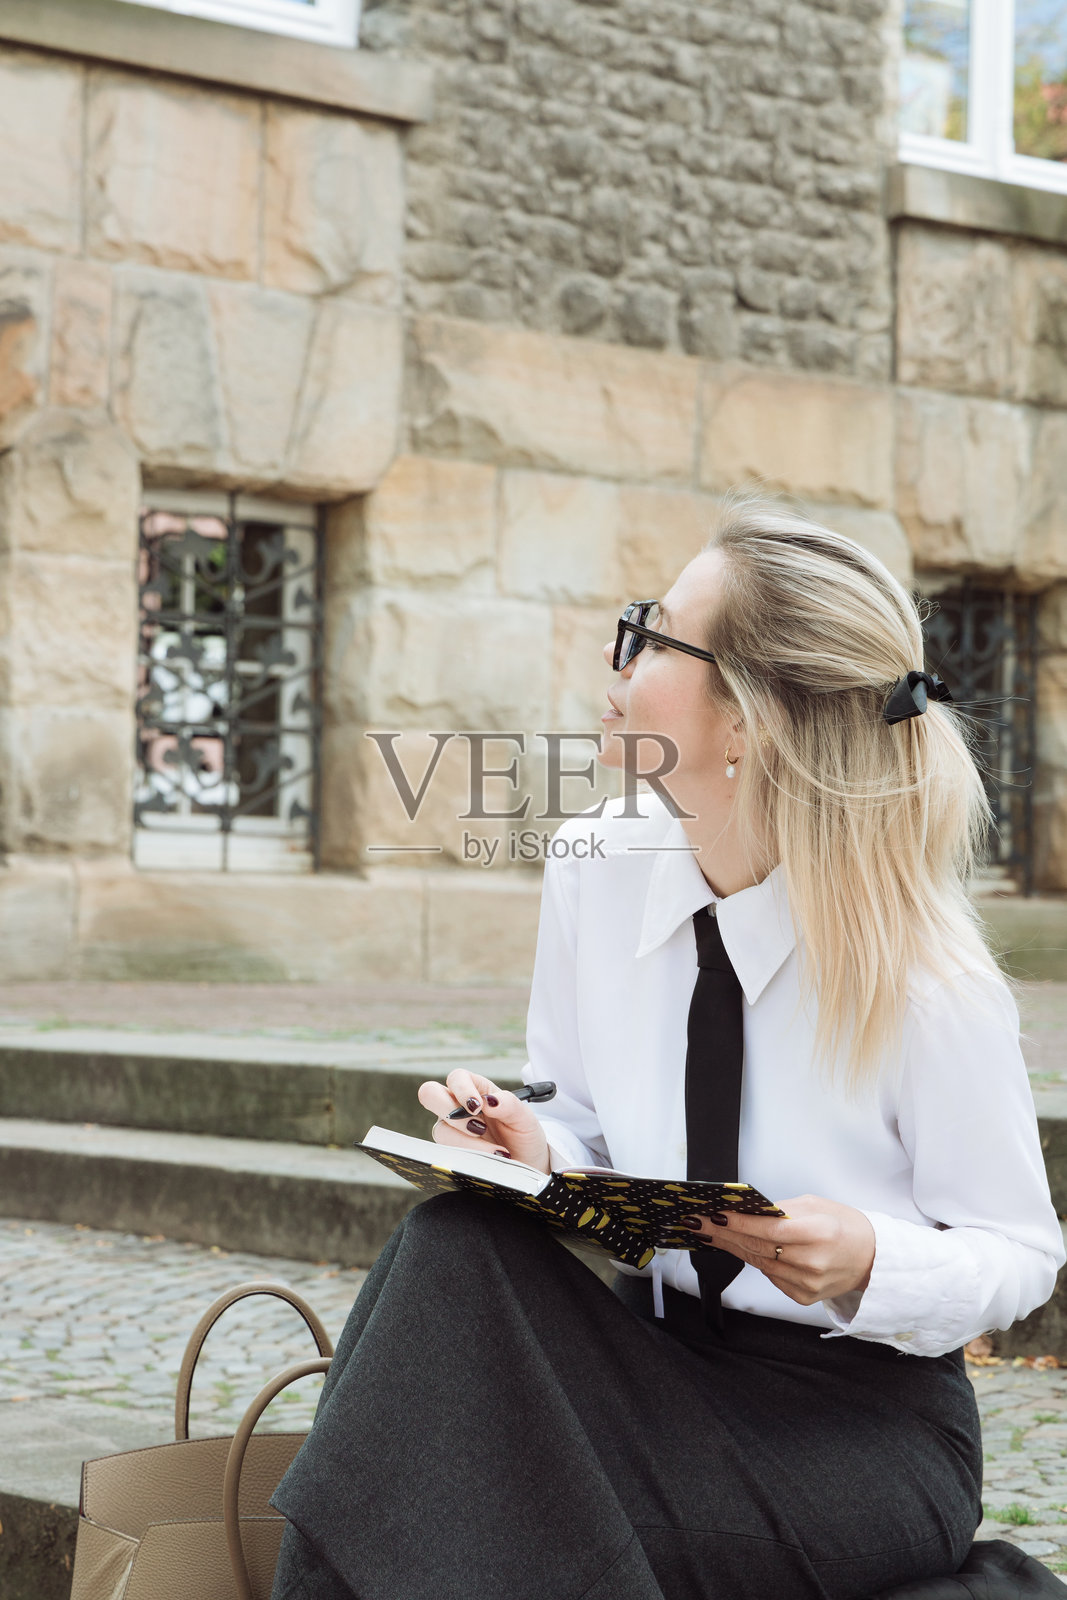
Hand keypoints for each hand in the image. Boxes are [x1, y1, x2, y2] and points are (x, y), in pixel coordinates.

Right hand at [417, 1069, 550, 1173]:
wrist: (526, 1164)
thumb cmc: (523, 1135)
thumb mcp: (524, 1117)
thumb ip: (509, 1104)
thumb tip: (489, 1101)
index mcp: (476, 1089)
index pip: (457, 1078)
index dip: (462, 1089)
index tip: (478, 1107)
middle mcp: (457, 1106)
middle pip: (430, 1094)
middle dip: (449, 1110)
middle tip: (477, 1127)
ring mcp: (452, 1130)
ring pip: (440, 1130)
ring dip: (468, 1142)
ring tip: (496, 1152)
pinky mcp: (451, 1152)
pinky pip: (446, 1153)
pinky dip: (469, 1158)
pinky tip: (488, 1161)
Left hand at [682, 1194, 875, 1306]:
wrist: (872, 1259)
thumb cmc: (846, 1226)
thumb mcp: (817, 1205)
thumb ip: (782, 1209)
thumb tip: (748, 1209)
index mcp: (818, 1233)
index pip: (769, 1229)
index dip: (739, 1222)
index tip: (715, 1213)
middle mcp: (812, 1262)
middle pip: (758, 1247)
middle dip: (725, 1233)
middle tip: (700, 1222)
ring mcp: (807, 1283)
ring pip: (759, 1263)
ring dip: (733, 1247)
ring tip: (711, 1232)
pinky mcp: (803, 1296)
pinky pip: (770, 1276)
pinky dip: (756, 1261)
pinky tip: (739, 1248)